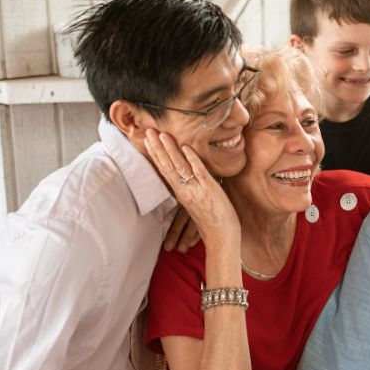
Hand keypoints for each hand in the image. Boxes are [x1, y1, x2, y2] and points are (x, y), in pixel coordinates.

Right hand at [144, 129, 239, 246]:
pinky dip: (193, 159)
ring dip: (170, 149)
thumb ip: (191, 188)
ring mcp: (196, 191)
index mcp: (181, 194)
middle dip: (157, 148)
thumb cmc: (212, 221)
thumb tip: (190, 172)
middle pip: (167, 166)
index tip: (148, 140)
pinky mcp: (210, 191)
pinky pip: (199, 172)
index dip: (156, 154)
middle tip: (148, 130)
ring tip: (162, 134)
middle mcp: (185, 191)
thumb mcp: (196, 202)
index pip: (164, 170)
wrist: (221, 238)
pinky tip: (186, 148)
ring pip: (179, 167)